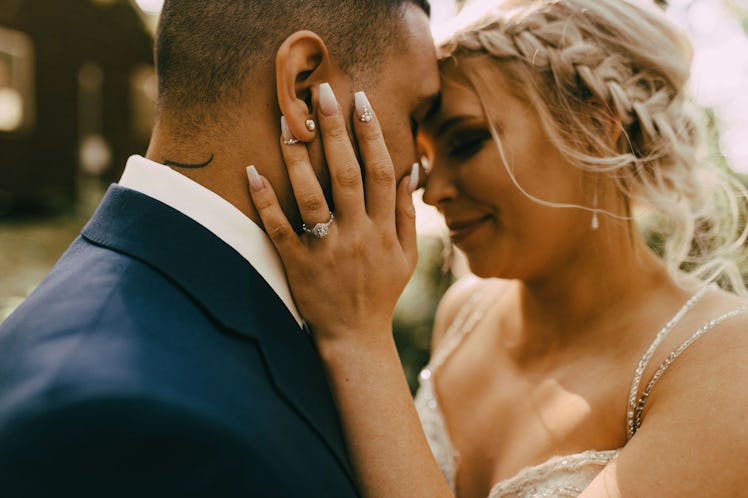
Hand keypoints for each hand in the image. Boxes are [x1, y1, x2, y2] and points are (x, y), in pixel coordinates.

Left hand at [247, 84, 419, 347]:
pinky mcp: (299, 265)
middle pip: (347, 174)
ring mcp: (327, 250)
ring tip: (285, 121)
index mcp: (383, 229)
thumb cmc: (381, 292)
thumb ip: (406, 213)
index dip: (372, 133)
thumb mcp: (406, 255)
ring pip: (312, 196)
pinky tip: (252, 171)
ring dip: (298, 157)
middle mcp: (358, 234)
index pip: (380, 171)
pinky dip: (266, 201)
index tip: (360, 100)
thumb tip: (411, 171)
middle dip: (335, 130)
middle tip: (321, 92)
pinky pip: (280, 230)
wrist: (356, 338)